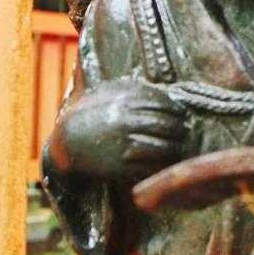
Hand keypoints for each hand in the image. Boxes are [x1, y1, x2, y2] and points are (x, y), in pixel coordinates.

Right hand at [52, 80, 187, 181]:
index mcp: (124, 101)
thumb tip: (163, 90)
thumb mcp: (108, 92)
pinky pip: (150, 166)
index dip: (176, 109)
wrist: (68, 141)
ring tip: (181, 147)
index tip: (182, 113)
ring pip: (162, 147)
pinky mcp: (121, 165)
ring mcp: (124, 144)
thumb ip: (133, 88)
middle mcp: (126, 121)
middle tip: (186, 131)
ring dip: (176, 148)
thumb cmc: (91, 114)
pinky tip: (168, 162)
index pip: (162, 103)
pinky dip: (162, 165)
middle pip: (165, 125)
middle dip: (180, 129)